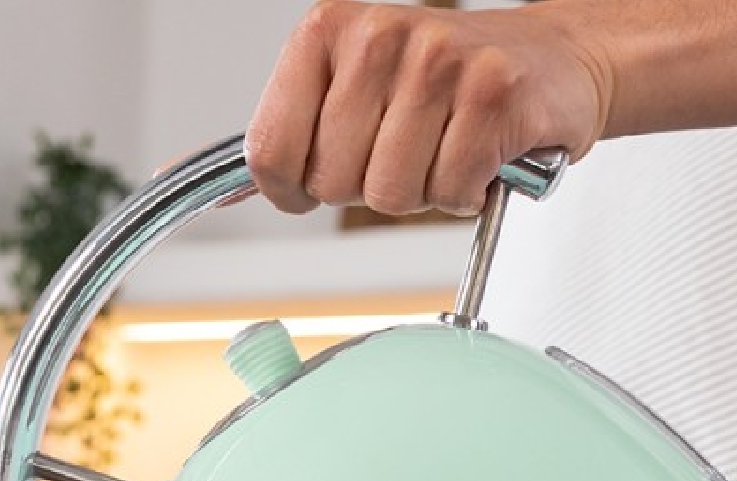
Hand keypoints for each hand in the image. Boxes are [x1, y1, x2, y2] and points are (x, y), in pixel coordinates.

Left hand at [245, 0, 609, 217]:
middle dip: (367, 187)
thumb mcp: (343, 94)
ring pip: (392, 194)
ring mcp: (439, 58)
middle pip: (332, 183)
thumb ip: (279, 137)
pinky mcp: (494, 91)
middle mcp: (379, 34)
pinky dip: (466, 191)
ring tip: (444, 147)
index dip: (293, 189)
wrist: (550, 59)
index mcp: (326, 30)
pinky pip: (450, 191)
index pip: (269, 151)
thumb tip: (185, 179)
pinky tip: (480, 151)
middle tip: (405, 149)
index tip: (319, 178)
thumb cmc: (439, 88)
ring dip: (421, 192)